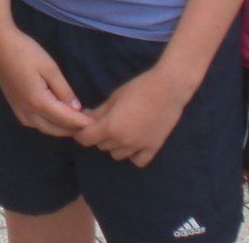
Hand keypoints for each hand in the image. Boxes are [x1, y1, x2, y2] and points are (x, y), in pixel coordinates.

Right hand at [0, 27, 91, 137]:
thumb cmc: (26, 52)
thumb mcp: (50, 68)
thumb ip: (64, 90)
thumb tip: (76, 108)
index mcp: (38, 102)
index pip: (66, 119)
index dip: (83, 123)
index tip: (99, 124)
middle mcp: (28, 112)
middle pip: (57, 129)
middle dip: (74, 128)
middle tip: (91, 123)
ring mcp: (20, 111)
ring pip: (46, 128)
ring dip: (62, 128)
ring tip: (78, 121)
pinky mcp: (15, 107)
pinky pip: (36, 124)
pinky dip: (50, 125)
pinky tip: (58, 117)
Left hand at [73, 65, 189, 166]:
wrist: (168, 89)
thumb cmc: (138, 88)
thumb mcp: (113, 98)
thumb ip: (97, 113)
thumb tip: (83, 120)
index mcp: (110, 127)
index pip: (86, 139)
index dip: (80, 133)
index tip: (81, 127)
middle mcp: (123, 141)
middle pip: (101, 145)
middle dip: (99, 135)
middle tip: (105, 122)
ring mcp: (138, 147)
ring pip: (117, 154)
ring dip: (114, 145)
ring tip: (121, 129)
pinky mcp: (153, 149)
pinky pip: (137, 161)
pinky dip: (132, 154)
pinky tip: (134, 142)